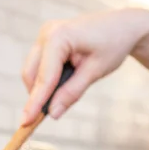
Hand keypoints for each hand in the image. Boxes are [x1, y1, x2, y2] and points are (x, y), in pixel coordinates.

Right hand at [21, 8, 148, 124]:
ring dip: (42, 88)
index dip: (35, 103)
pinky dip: (46, 80)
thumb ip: (71, 92)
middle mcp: (47, 32)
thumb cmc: (113, 45)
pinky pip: (39, 66)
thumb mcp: (94, 72)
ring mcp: (45, 34)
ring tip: (63, 96)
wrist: (123, 26)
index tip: (25, 123)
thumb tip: (53, 113)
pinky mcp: (47, 40)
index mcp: (59, 36)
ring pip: (32, 71)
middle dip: (37, 96)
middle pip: (31, 74)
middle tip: (46, 117)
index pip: (44, 77)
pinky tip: (63, 84)